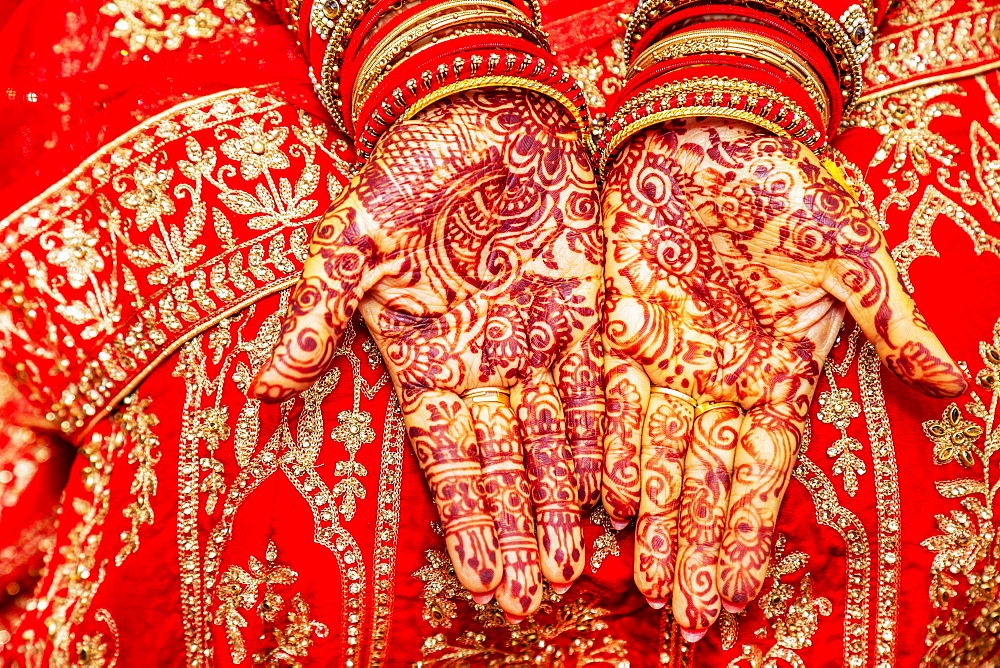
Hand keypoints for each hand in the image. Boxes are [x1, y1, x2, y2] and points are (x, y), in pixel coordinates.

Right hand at [249, 90, 602, 616]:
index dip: (466, 518)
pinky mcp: (585, 315)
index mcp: (427, 359)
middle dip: (517, 531)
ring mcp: (537, 344)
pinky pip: (595, 388)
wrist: (479, 114)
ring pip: (553, 441)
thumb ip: (317, 315)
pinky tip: (610, 491)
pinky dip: (602, 438)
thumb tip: (263, 385)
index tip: (480, 580)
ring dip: (562, 503)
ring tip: (571, 568)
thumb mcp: (351, 242)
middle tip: (531, 600)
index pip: (448, 456)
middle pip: (505, 464)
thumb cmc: (408, 173)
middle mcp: (484, 366)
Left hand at [600, 118, 964, 636]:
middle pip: (705, 484)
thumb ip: (887, 319)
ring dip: (654, 522)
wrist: (711, 132)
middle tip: (684, 619)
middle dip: (697, 551)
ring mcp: (667, 362)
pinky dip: (609, 450)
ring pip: (656, 458)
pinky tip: (610, 503)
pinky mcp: (620, 333)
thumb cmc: (786, 187)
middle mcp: (719, 383)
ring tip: (646, 585)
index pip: (763, 474)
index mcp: (777, 374)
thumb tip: (952, 378)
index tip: (737, 596)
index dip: (750, 534)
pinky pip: (611, 405)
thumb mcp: (848, 252)